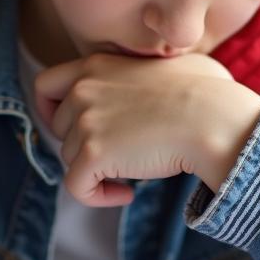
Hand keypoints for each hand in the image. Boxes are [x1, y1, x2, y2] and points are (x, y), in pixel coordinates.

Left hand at [35, 52, 259, 205]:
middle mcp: (83, 89)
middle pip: (60, 128)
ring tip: (133, 171)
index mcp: (96, 64)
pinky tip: (127, 193)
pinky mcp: (93, 153)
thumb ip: (141, 72)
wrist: (214, 117)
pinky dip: (98, 196)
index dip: (51, 109)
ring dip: (97, 170)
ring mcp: (86, 121)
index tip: (71, 127)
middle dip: (84, 144)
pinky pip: (77, 187)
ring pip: (70, 159)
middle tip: (118, 153)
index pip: (45, 84)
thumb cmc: (208, 91)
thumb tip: (153, 87)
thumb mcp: (168, 63)